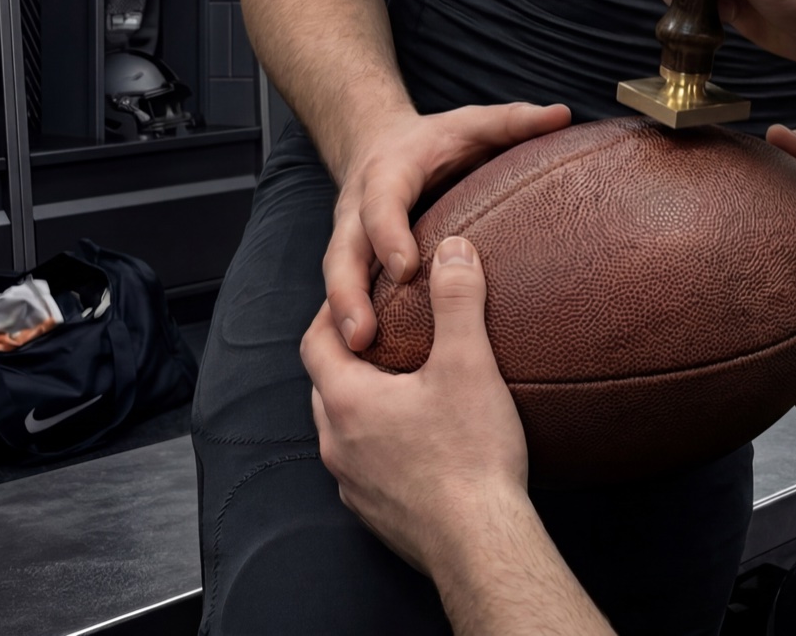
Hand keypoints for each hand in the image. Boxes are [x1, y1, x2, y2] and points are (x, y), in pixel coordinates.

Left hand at [304, 236, 530, 574]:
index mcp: (347, 401)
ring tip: (400, 387)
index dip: (333, 312)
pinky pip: (364, 468)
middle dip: (347, 357)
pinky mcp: (375, 513)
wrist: (479, 544)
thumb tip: (455, 250)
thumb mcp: (469, 365)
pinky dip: (379, 446)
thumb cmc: (469, 456)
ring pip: (341, 431)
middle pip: (325, 386)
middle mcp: (337, 444)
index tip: (358, 295)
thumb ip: (459, 300)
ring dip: (362, 405)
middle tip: (381, 335)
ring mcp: (352, 484)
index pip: (316, 342)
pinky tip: (417, 443)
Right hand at [325, 103, 571, 351]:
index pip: (381, 206)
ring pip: (337, 277)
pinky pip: (347, 290)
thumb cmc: (436, 140)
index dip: (389, 235)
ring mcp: (350, 237)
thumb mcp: (473, 124)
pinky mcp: (353, 259)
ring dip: (344, 315)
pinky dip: (351, 320)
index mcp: (387, 176)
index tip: (406, 268)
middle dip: (348, 293)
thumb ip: (514, 121)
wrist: (376, 140)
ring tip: (360, 354)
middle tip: (363, 335)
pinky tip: (370, 358)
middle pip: (342, 252)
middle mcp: (358, 209)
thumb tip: (563, 115)